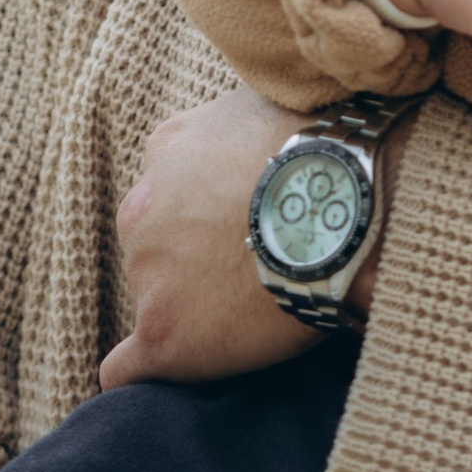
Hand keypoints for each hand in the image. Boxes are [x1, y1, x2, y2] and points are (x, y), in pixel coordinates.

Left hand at [103, 86, 323, 386]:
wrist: (346, 208)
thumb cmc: (326, 151)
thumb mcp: (271, 98)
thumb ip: (243, 117)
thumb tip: (254, 126)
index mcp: (167, 150)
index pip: (171, 187)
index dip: (211, 210)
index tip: (249, 222)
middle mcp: (141, 208)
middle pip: (156, 241)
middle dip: (195, 254)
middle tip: (258, 266)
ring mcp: (149, 273)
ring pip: (155, 296)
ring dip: (193, 305)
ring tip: (254, 312)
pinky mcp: (164, 334)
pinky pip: (125, 369)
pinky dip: (147, 372)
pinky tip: (171, 374)